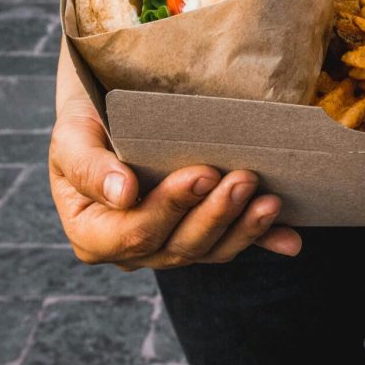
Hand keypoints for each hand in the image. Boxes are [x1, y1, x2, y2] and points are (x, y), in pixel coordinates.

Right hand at [48, 44, 301, 269]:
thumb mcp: (72, 136)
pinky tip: (291, 240)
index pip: (134, 232)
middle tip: (242, 178)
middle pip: (177, 246)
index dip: (170, 208)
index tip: (201, 174)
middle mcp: (129, 250)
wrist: (108, 114)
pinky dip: (263, 241)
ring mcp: (167, 245)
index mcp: (91, 232)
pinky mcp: (200, 235)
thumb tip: (124, 194)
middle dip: (213, 214)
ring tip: (269, 201)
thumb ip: (90, 168)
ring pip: (208, 250)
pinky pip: (231, 243)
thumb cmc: (85, 122)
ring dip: (242, 228)